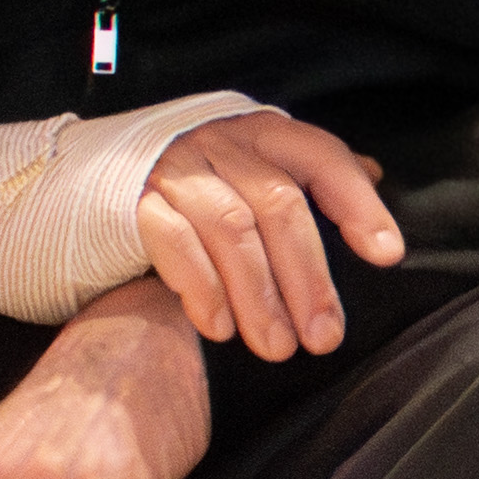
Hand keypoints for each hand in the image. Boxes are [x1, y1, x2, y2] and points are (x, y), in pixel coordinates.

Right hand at [127, 111, 404, 361]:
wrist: (91, 178)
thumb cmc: (197, 180)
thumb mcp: (255, 164)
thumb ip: (310, 173)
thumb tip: (376, 172)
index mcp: (262, 132)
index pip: (323, 157)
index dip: (358, 205)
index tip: (387, 256)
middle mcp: (220, 143)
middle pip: (278, 204)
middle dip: (307, 276)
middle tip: (324, 337)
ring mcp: (175, 170)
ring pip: (230, 227)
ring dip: (258, 295)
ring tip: (277, 346)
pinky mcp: (133, 202)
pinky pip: (173, 241)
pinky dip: (202, 287)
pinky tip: (220, 328)